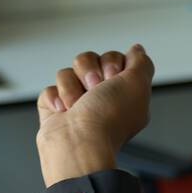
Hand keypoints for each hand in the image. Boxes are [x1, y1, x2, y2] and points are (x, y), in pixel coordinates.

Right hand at [35, 44, 154, 184]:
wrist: (78, 143)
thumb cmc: (108, 119)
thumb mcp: (138, 83)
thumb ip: (141, 62)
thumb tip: (137, 50)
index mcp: (123, 95)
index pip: (113, 59)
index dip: (111, 63)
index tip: (113, 78)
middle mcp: (101, 99)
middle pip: (88, 60)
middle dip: (89, 71)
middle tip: (94, 91)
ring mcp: (77, 105)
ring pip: (67, 72)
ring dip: (72, 87)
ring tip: (77, 106)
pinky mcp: (56, 111)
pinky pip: (50, 89)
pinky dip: (55, 99)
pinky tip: (64, 112)